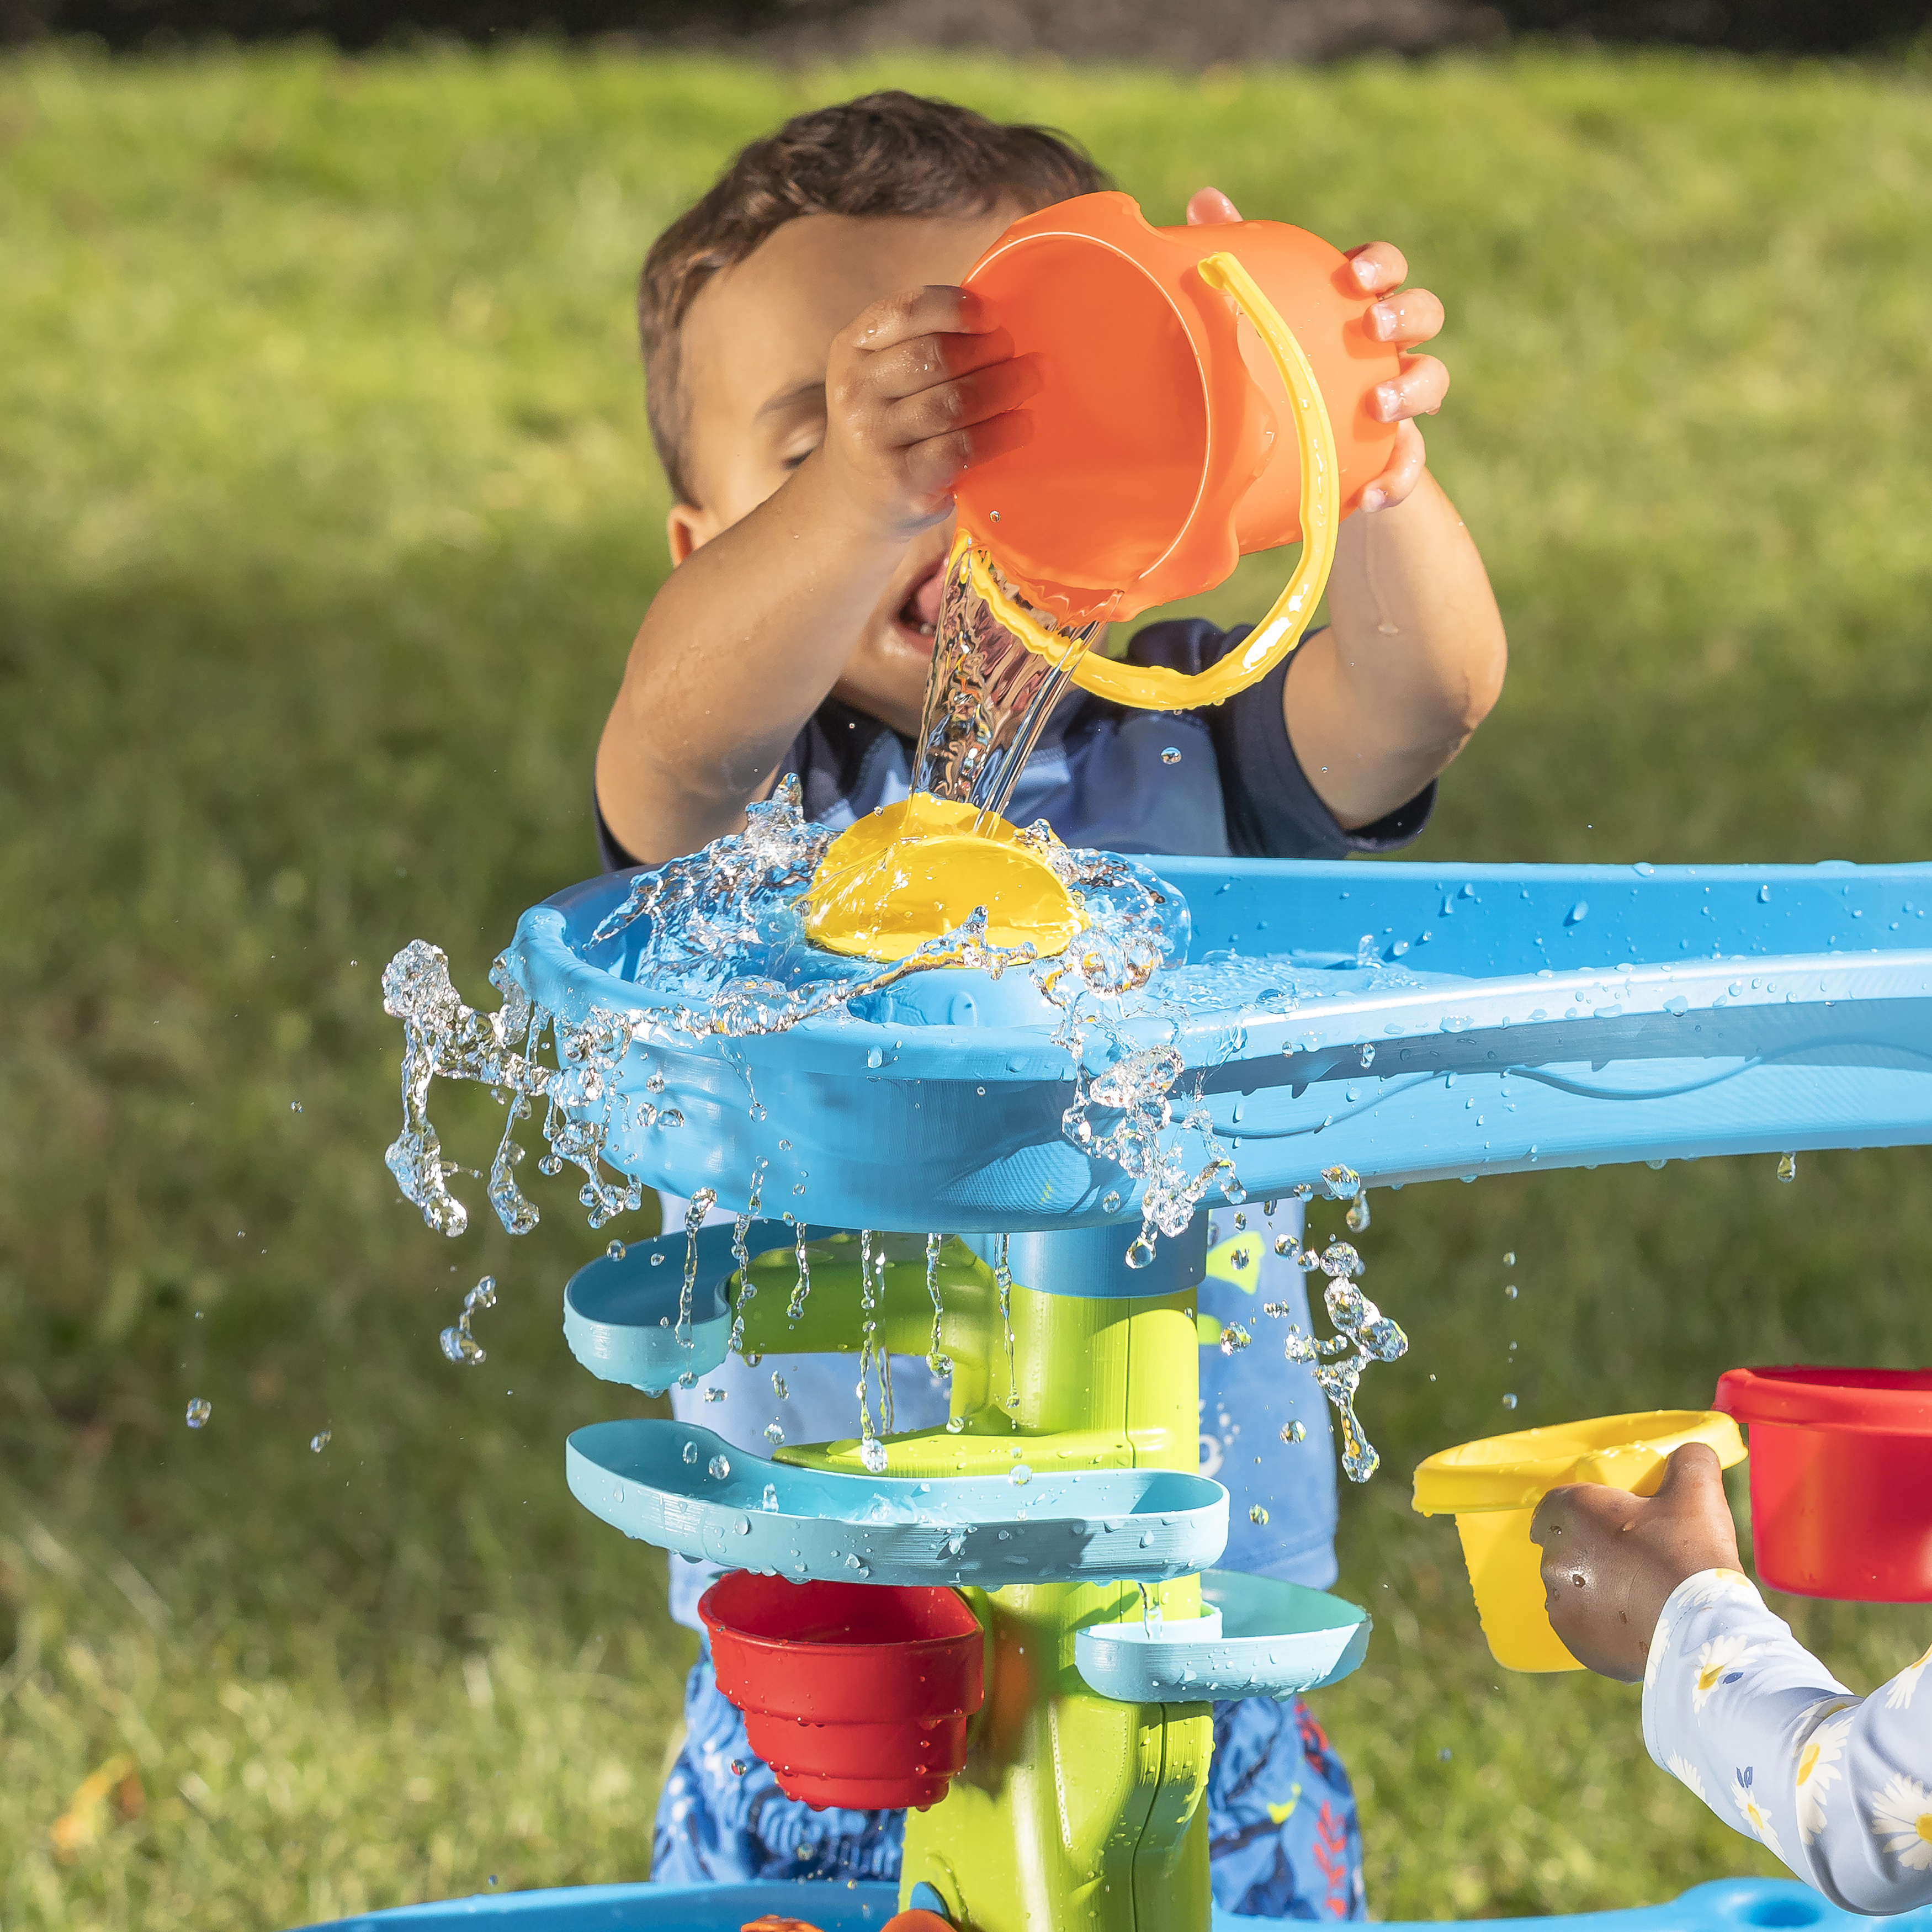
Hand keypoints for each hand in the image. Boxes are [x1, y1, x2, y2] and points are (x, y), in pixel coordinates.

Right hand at [817, 285, 1036, 539]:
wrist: (858, 496)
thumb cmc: (891, 420)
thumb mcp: (888, 371)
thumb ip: (926, 339)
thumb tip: (998, 322)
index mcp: (853, 347)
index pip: (906, 313)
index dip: (957, 309)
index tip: (995, 316)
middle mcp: (855, 390)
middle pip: (937, 357)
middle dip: (991, 350)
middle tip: (1019, 355)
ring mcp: (873, 438)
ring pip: (954, 402)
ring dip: (1006, 387)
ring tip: (1033, 380)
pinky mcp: (900, 480)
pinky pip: (961, 448)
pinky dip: (1001, 433)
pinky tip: (1024, 425)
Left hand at [1186, 186, 1447, 510]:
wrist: (1303, 456)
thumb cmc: (1283, 366)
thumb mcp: (1261, 315)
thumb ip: (1242, 259)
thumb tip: (1203, 199)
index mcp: (1358, 307)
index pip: (1387, 270)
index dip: (1382, 266)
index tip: (1357, 276)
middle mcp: (1389, 347)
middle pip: (1426, 313)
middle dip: (1408, 315)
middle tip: (1374, 328)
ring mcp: (1399, 399)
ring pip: (1433, 380)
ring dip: (1413, 388)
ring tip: (1377, 404)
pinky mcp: (1397, 453)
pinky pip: (1412, 466)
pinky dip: (1398, 478)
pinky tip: (1370, 495)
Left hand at [1529, 1445, 1742, 1682]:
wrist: (1701, 1629)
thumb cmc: (1690, 1554)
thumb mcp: (1696, 1491)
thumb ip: (1688, 1460)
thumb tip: (1690, 1452)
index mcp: (1571, 1511)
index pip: (1555, 1504)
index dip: (1579, 1511)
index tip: (1603, 1521)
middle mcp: (1554, 1556)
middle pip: (1565, 1547)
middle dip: (1591, 1551)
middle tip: (1631, 1559)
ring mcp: (1560, 1602)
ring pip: (1570, 1588)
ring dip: (1593, 1588)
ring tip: (1635, 1594)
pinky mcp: (1575, 1641)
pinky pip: (1581, 1626)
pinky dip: (1600, 1623)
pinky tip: (1630, 1622)